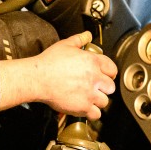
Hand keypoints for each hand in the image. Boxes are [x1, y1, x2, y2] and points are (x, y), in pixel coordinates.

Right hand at [0, 31, 117, 120]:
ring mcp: (89, 94)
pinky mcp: (82, 107)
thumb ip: (79, 39)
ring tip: (88, 97)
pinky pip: (96, 114)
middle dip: (104, 87)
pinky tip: (84, 107)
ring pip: (104, 101)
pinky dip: (91, 112)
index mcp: (93, 62)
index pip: (112, 69)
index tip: (104, 75)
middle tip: (95, 87)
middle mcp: (94, 78)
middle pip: (110, 87)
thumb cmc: (49, 62)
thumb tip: (87, 35)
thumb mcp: (65, 45)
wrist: (38, 78)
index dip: (109, 73)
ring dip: (97, 100)